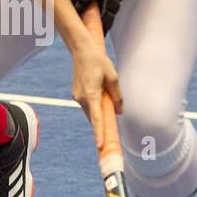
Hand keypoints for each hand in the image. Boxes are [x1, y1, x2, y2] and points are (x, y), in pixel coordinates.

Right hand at [71, 36, 123, 150]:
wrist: (81, 50)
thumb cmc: (98, 61)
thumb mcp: (113, 77)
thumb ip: (117, 96)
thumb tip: (120, 111)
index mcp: (91, 94)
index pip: (97, 119)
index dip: (99, 133)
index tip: (100, 145)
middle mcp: (82, 98)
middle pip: (94, 118)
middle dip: (103, 125)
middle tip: (113, 134)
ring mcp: (77, 97)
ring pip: (91, 112)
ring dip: (100, 113)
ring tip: (107, 100)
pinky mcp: (77, 94)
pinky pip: (89, 106)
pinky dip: (95, 106)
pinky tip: (101, 97)